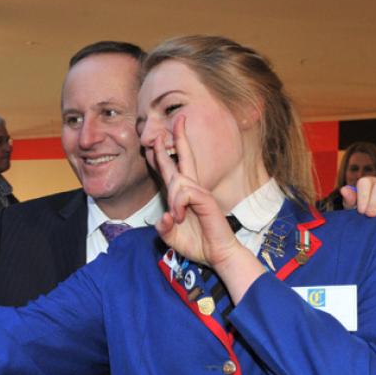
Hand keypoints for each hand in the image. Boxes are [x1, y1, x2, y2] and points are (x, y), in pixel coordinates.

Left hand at [148, 115, 242, 266]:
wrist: (216, 255)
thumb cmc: (197, 244)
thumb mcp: (171, 237)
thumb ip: (163, 227)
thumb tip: (163, 217)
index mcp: (183, 195)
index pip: (172, 169)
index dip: (164, 154)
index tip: (159, 138)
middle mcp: (192, 189)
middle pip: (184, 157)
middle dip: (179, 137)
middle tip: (178, 119)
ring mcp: (200, 193)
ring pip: (178, 180)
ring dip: (172, 199)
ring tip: (177, 218)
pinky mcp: (206, 200)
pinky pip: (185, 193)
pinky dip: (178, 205)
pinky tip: (180, 217)